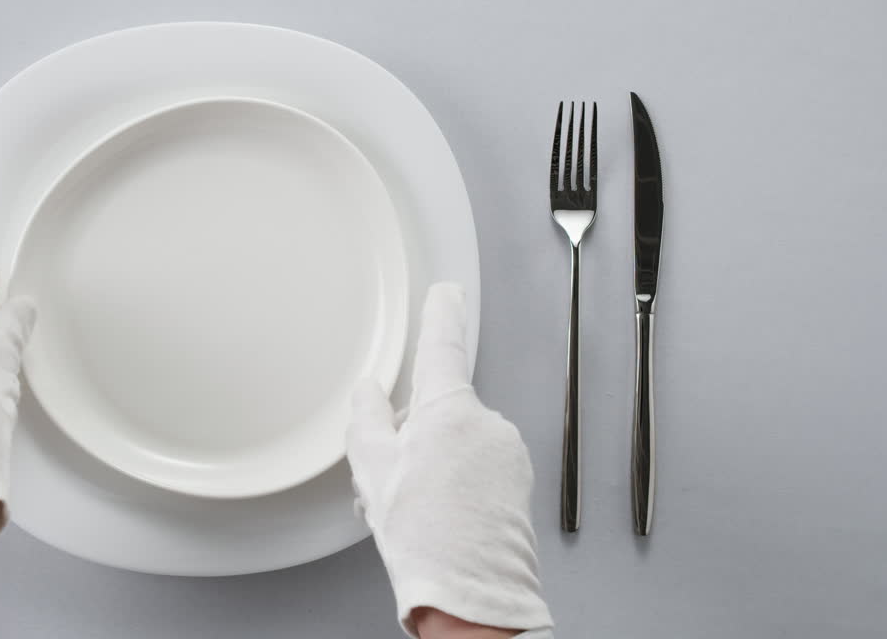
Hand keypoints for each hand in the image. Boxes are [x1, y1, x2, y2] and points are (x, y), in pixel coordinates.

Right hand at [347, 283, 551, 636]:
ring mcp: (507, 451)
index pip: (443, 345)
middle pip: (441, 406)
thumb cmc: (425, 538)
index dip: (442, 313)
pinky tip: (441, 513)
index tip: (446, 291)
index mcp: (449, 409)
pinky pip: (481, 465)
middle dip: (416, 431)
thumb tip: (369, 392)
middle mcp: (486, 422)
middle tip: (395, 476)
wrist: (469, 595)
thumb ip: (368, 417)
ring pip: (460, 439)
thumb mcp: (372, 468)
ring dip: (436, 460)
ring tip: (417, 506)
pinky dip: (459, 481)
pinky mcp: (518, 479)